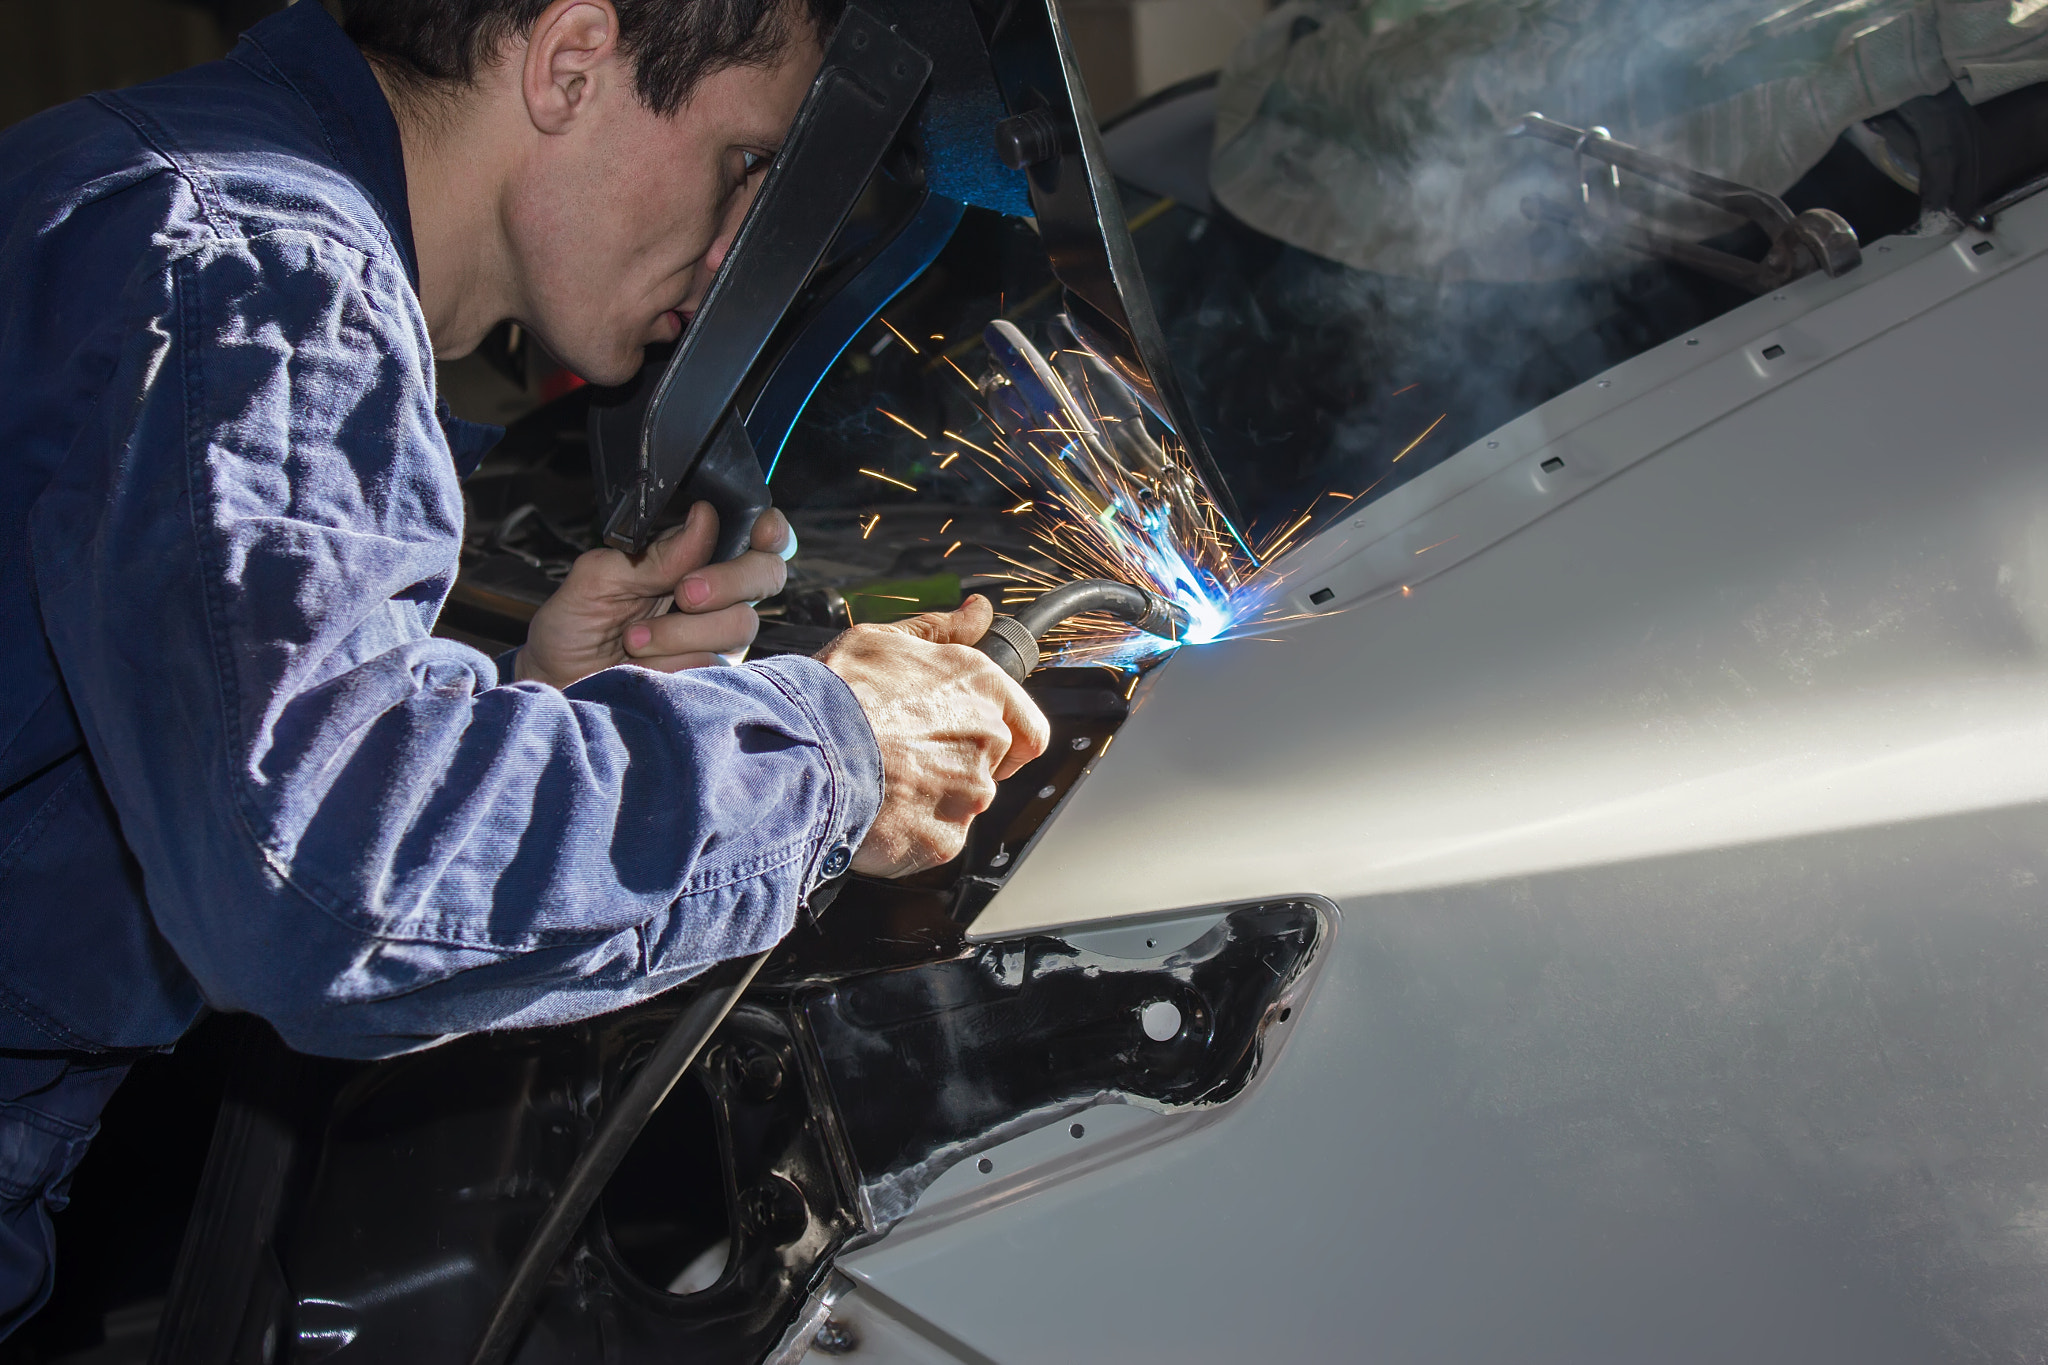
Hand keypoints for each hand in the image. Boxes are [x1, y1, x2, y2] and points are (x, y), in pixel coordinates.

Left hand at [515, 503, 791, 688]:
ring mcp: (719, 640)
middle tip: (684, 593)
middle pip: (767, 574)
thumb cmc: (574, 627)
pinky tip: (642, 664)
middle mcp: (718, 597)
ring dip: (682, 630)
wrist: (556, 684)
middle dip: (730, 579)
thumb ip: (656, 553)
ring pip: (740, 623)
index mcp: (695, 559)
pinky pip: (715, 662)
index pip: (757, 539)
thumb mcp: (601, 577)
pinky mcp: (713, 678)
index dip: (772, 531)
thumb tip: (704, 519)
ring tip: (634, 639)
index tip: (760, 529)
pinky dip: (673, 660)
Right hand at [816, 596, 1050, 876]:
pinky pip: (934, 842)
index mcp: (980, 686)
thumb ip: (941, 629)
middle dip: (953, 767)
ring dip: (928, 799)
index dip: (1005, 739)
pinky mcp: (945, 839)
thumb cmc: (835, 694)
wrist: (800, 754)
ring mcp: (970, 793)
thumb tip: (978, 613)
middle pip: (990, 768)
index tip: (971, 742)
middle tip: (901, 759)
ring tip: (880, 784)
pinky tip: (876, 813)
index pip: (1028, 729)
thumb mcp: (882, 639)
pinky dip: (909, 834)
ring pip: (960, 805)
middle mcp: (987, 738)